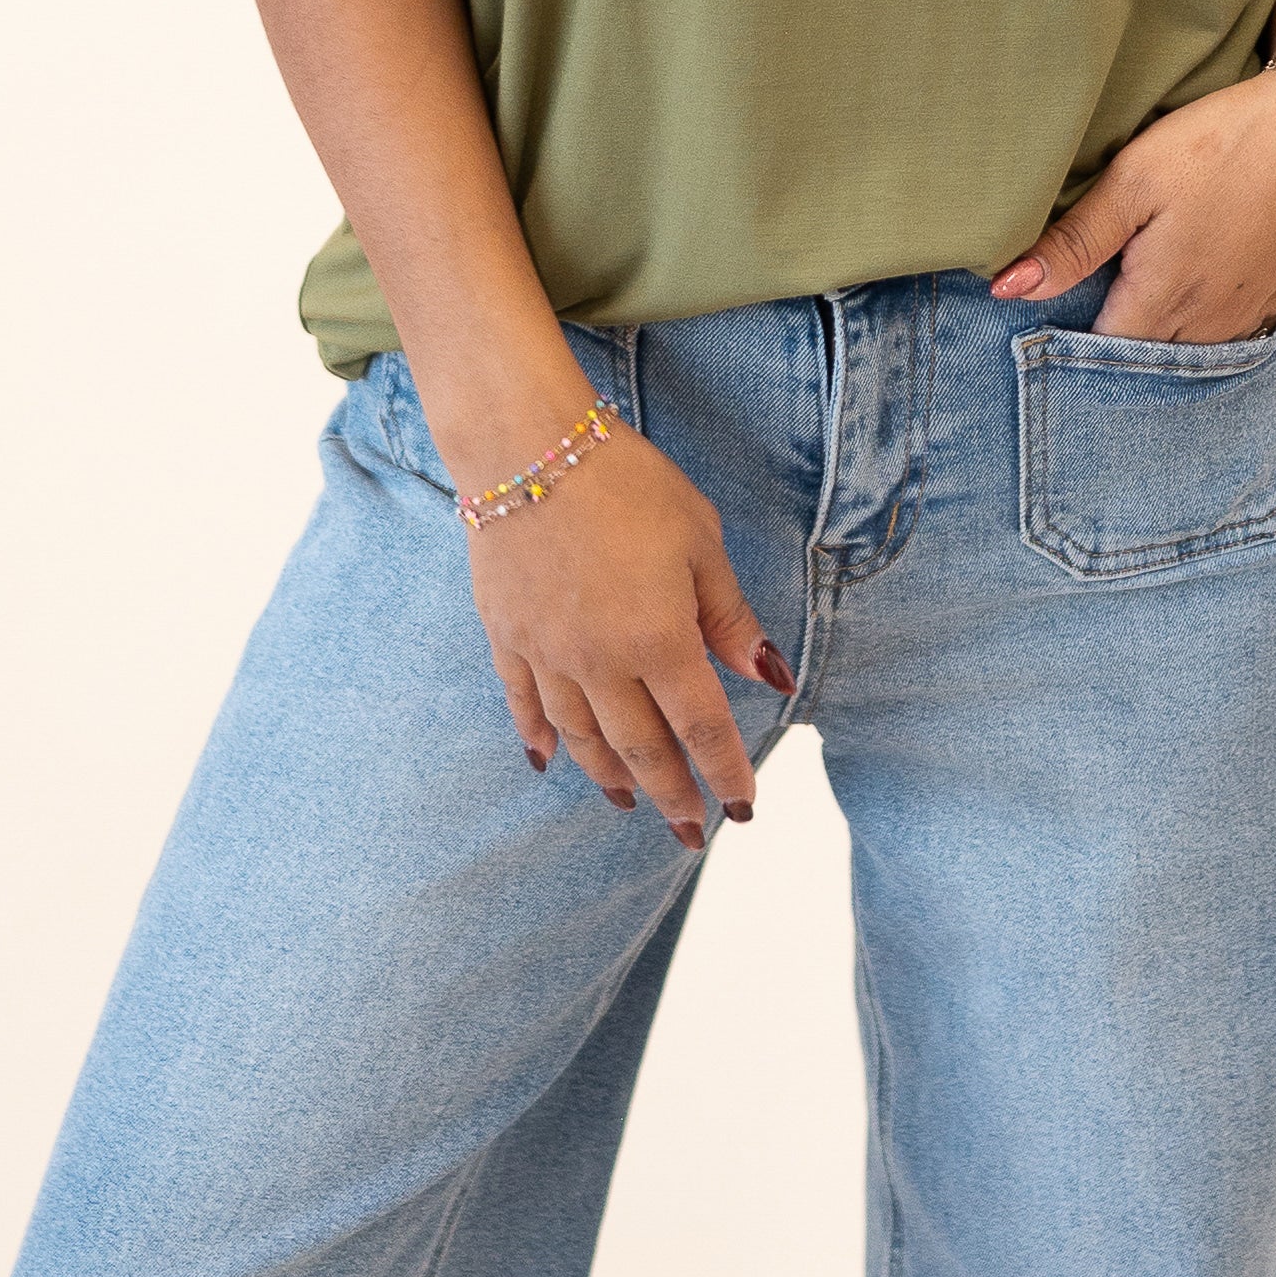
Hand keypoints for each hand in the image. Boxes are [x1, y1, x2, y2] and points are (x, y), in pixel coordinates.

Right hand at [464, 424, 791, 845]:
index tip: (743, 808)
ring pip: (582, 736)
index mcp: (659, 641)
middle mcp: (600, 663)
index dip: (726, 772)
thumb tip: (769, 674)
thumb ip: (729, 617)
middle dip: (670, 795)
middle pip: (641, 748)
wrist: (528, 445)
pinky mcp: (506, 634)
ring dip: (609, 776)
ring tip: (628, 802)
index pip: (702, 728)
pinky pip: (524, 702)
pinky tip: (547, 761)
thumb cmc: (628, 484)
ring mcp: (547, 653)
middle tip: (691, 832)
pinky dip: (538, 736)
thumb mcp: (700, 541)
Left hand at [993, 69, 1275, 345]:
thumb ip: (1073, 242)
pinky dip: (1203, 322)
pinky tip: (1193, 290)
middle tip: (1084, 313)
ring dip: (1159, 336)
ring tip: (1133, 300)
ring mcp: (1249, 312)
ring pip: (1188, 348)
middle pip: (1144, 357)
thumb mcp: (1135, 180)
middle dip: (1111, 347)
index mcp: (1161, 299)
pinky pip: (1230, 331)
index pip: (1099, 354)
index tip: (1045, 324)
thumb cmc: (1227, 143)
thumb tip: (1006, 289)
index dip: (1068, 342)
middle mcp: (1207, 322)